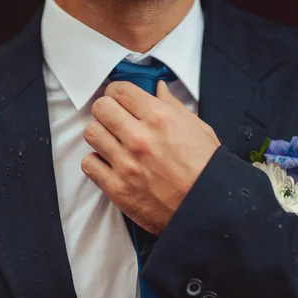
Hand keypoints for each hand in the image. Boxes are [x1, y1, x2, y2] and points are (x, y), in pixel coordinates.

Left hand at [81, 80, 219, 233]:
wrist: (208, 208)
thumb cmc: (206, 170)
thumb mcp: (198, 129)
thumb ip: (173, 106)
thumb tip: (158, 89)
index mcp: (160, 118)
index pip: (120, 90)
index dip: (117, 92)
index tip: (119, 99)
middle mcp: (140, 138)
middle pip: (101, 108)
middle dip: (106, 110)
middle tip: (114, 119)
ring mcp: (126, 164)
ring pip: (91, 133)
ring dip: (100, 135)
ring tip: (112, 142)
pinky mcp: (117, 188)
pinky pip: (89, 164)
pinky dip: (96, 162)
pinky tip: (110, 164)